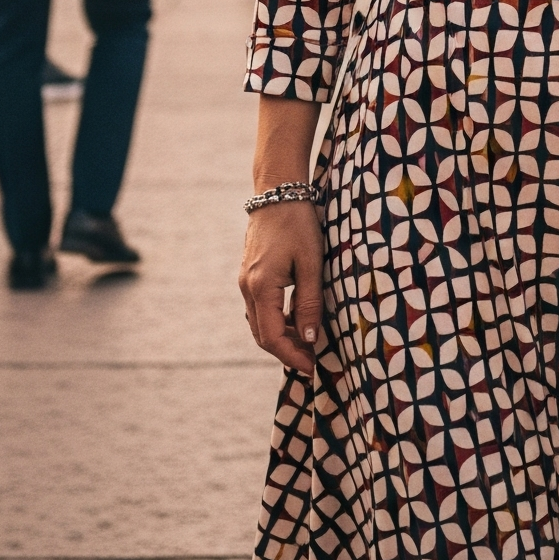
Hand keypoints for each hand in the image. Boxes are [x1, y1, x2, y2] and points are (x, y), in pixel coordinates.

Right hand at [239, 202, 323, 371]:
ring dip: (282, 336)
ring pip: (260, 322)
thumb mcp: (311, 263)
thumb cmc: (298, 224)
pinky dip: (277, 319)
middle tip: (313, 360)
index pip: (272, 337)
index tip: (312, 368)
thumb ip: (309, 302)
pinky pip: (261, 307)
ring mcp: (245, 280)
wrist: (277, 191)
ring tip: (309, 342)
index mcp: (261, 287)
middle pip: (263, 334)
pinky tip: (297, 318)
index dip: (292, 357)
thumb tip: (310, 338)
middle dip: (287, 351)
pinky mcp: (250, 273)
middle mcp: (247, 288)